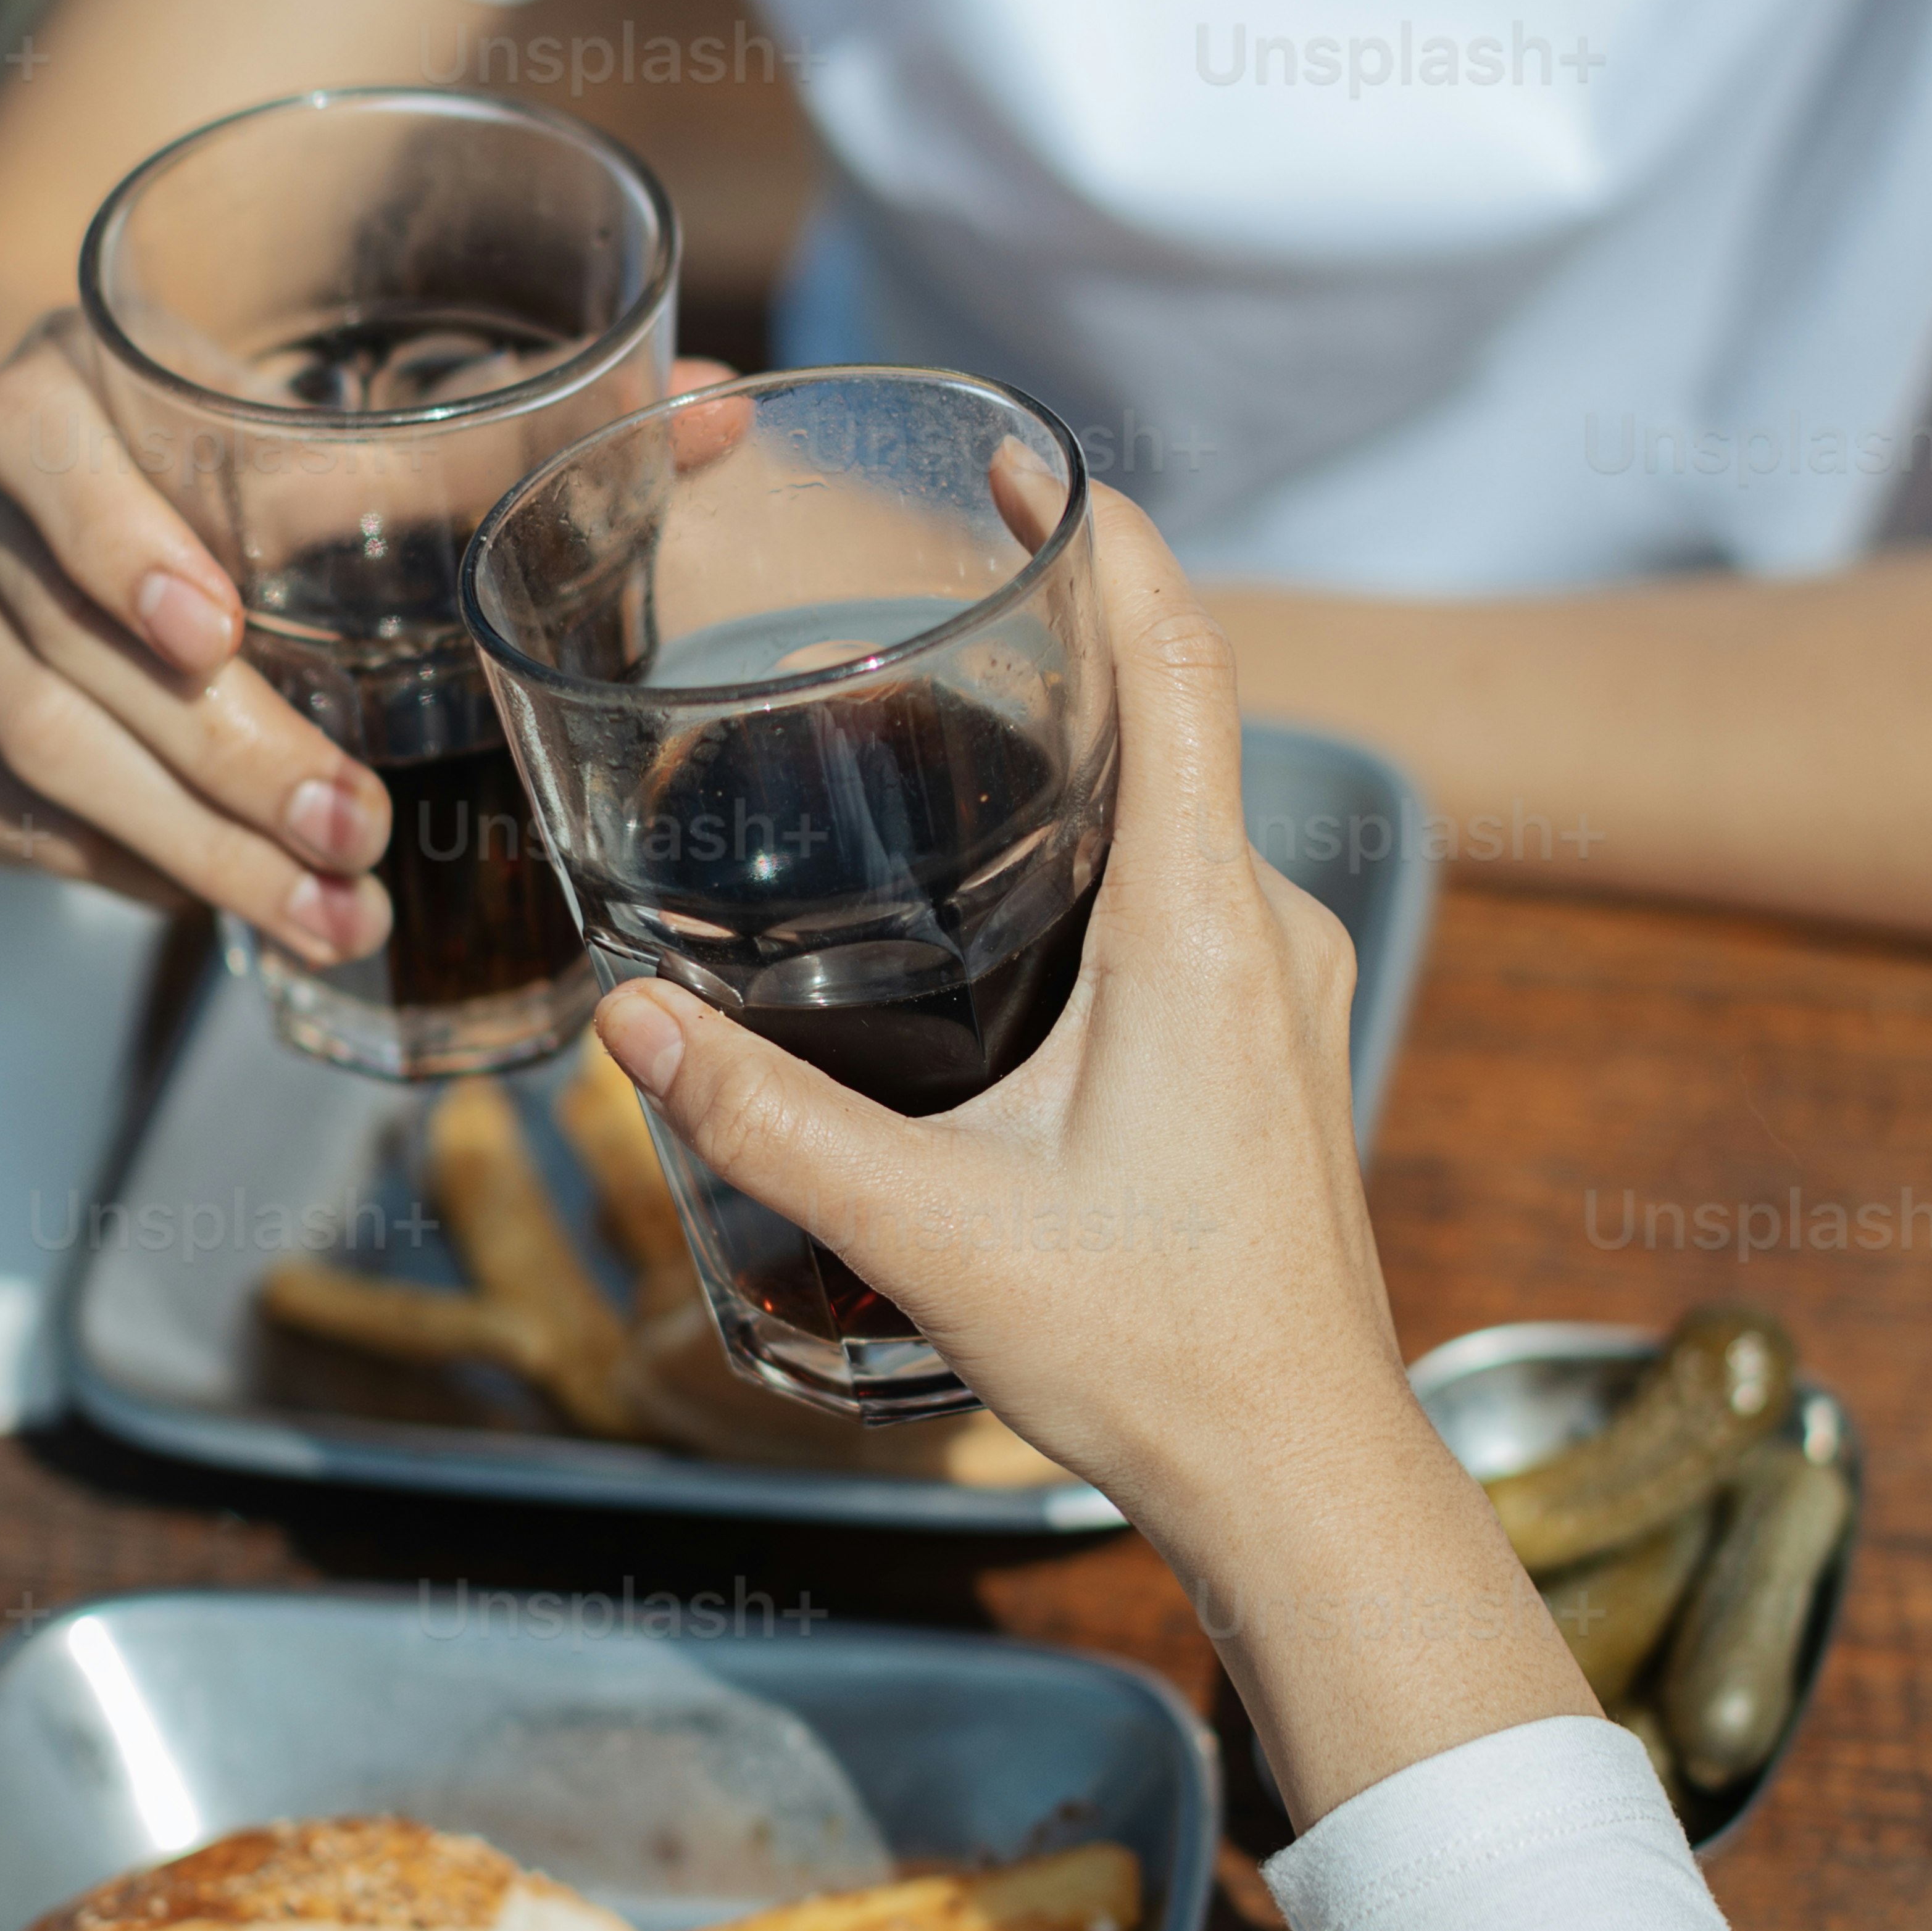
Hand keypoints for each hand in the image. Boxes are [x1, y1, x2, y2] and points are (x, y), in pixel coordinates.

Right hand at [0, 318, 741, 940]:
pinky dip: (106, 867)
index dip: (123, 538)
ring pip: (32, 746)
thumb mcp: (339, 424)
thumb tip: (715, 418)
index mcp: (52, 381)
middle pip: (65, 640)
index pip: (53, 446)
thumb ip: (516, 428)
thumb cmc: (230, 461)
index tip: (221, 631)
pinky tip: (218, 906)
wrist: (26, 504)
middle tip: (353, 840)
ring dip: (188, 847)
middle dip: (224, 760)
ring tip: (329, 909)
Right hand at [597, 491, 1587, 1822]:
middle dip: (1061, 633)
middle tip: (927, 577)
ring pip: (1188, 812)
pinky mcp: (1283, 1044)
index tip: (1024, 457)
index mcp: (1203, 932)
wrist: (1299, 1473)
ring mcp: (1294, 988)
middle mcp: (1271, 933)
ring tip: (950, 712)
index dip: (1109, 535)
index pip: (1181, 660)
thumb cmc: (1152, 1355)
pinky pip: (1201, 891)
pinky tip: (1020, 882)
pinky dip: (1116, 843)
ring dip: (1086, 751)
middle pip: (1179, 716)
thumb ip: (768, 1123)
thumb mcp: (929, 1231)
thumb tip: (632, 1025)